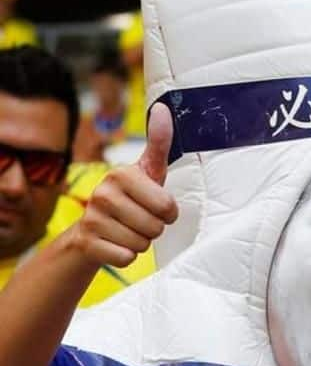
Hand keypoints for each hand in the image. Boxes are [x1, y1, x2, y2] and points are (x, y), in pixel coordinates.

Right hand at [65, 104, 177, 267]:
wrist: (92, 231)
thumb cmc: (132, 197)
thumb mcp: (148, 171)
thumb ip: (159, 142)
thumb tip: (163, 107)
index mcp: (121, 173)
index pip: (167, 206)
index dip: (169, 212)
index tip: (160, 206)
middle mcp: (102, 193)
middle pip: (155, 226)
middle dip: (155, 228)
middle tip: (142, 220)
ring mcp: (91, 218)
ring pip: (141, 243)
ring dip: (141, 242)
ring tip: (128, 230)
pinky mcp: (85, 242)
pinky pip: (125, 258)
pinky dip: (127, 255)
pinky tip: (116, 244)